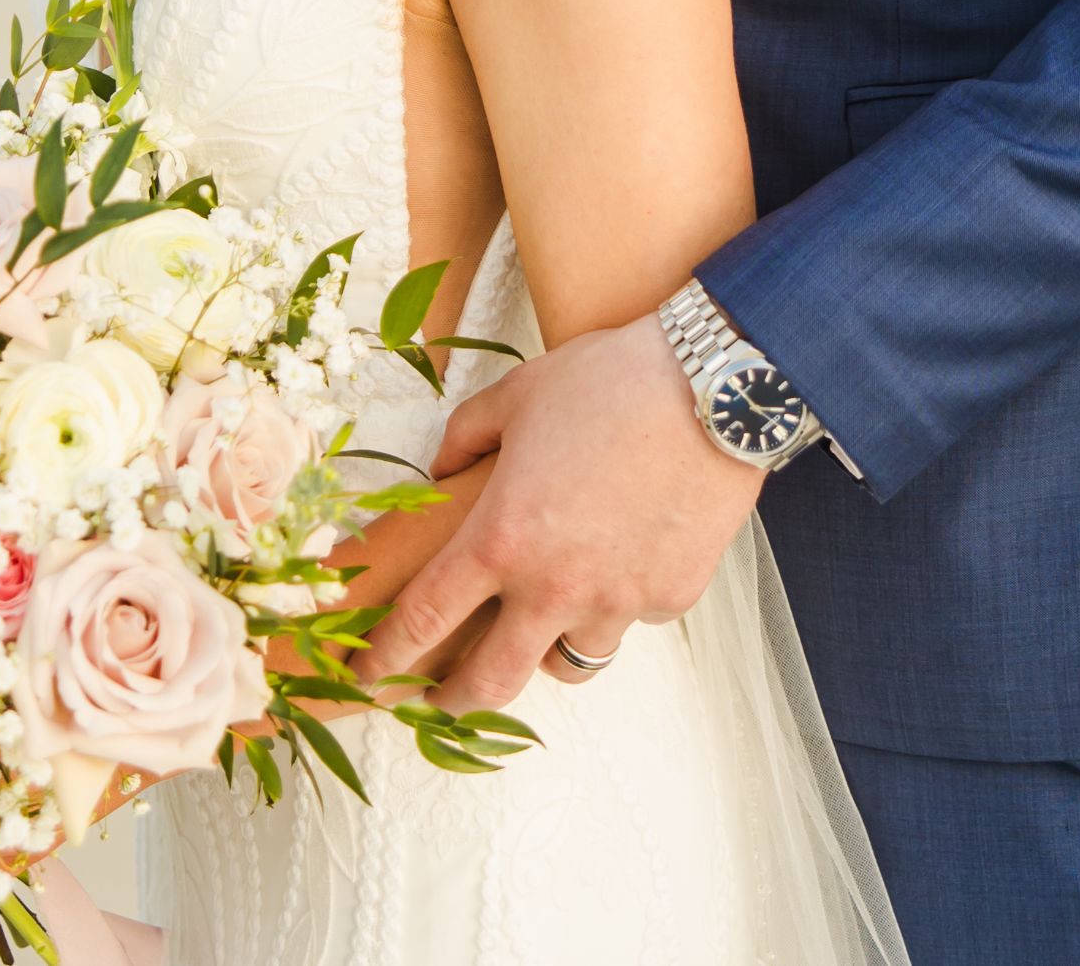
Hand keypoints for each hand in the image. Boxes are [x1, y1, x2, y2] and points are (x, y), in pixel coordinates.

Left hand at [358, 314, 762, 713]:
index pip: (422, 621)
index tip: (366, 674)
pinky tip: (624, 552)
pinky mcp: (671, 600)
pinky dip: (618, 600)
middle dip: (454, 699)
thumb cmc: (607, 381)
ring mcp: (617, 602)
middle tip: (441, 692)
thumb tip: (441, 472)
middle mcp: (555, 587)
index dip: (384, 657)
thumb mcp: (516, 395)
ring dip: (547, 645)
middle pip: (489, 683)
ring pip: (568, 661)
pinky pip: (631, 619)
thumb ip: (465, 438)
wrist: (713, 386)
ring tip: (544, 616)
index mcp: (502, 539)